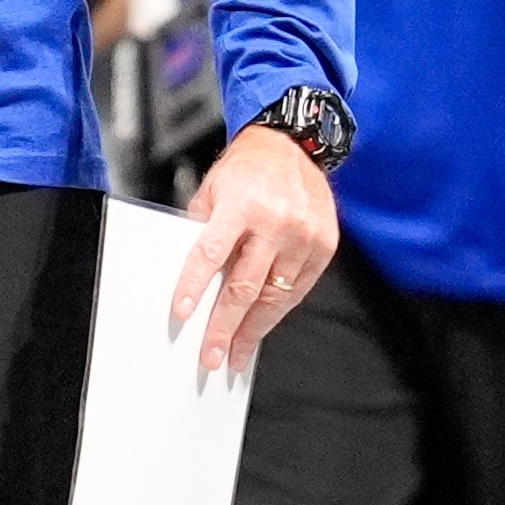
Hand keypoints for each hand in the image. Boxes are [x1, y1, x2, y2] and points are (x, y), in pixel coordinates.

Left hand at [175, 124, 338, 372]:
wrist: (293, 147)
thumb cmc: (247, 170)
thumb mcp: (213, 189)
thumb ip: (201, 229)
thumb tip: (190, 276)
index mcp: (242, 205)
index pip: (211, 252)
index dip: (194, 286)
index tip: (181, 314)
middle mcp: (276, 222)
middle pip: (245, 287)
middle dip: (224, 327)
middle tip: (211, 356)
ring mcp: (303, 237)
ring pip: (274, 297)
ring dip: (252, 331)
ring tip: (236, 355)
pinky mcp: (323, 247)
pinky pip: (297, 291)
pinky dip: (277, 313)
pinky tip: (262, 329)